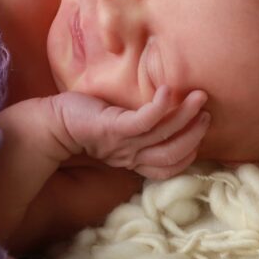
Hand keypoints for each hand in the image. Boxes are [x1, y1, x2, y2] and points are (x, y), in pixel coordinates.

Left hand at [50, 86, 209, 179]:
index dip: (190, 150)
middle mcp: (130, 156)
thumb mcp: (119, 130)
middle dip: (194, 133)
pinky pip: (143, 122)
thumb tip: (168, 115)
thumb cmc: (86, 121)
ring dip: (186, 116)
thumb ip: (141, 130)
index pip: (171, 166)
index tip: (201, 128)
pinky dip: (160, 108)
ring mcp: (122, 143)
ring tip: (199, 97)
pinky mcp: (112, 128)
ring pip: (163, 136)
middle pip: (172, 154)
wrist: (52, 121)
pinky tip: (168, 91)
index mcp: (133, 160)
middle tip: (205, 111)